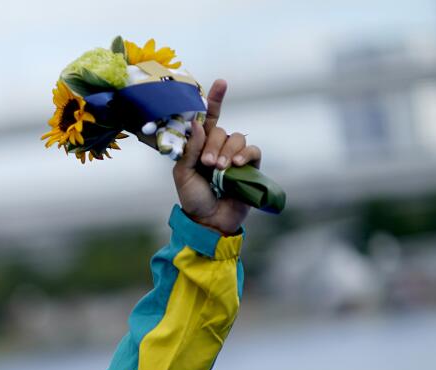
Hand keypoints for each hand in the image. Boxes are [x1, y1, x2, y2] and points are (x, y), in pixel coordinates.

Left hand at [173, 79, 261, 236]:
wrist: (209, 221)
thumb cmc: (193, 198)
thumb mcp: (183, 175)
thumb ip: (190, 150)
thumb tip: (198, 125)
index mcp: (200, 146)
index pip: (208, 119)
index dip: (215, 100)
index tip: (222, 82)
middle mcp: (218, 148)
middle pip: (221, 130)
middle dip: (213, 145)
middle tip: (208, 164)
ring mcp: (235, 156)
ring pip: (236, 138)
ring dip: (227, 151)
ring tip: (220, 169)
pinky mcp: (250, 167)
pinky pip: (252, 150)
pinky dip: (244, 154)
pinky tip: (236, 165)